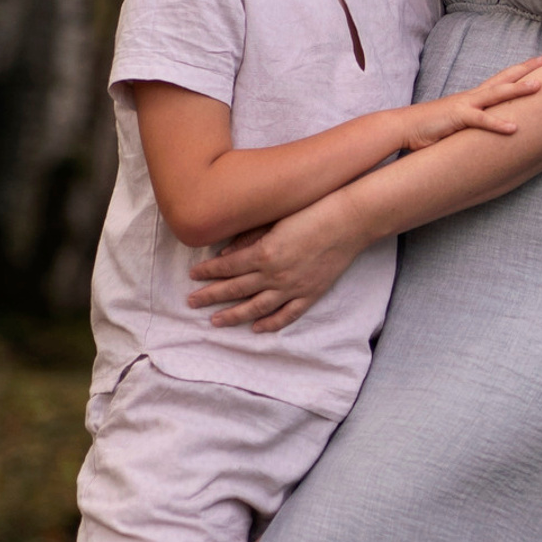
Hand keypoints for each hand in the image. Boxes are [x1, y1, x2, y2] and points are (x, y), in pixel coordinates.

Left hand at [186, 194, 366, 331]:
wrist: (349, 222)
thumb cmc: (312, 212)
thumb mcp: (275, 220)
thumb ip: (249, 238)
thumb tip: (225, 255)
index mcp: (264, 252)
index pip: (227, 267)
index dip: (208, 272)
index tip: (193, 276)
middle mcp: (275, 274)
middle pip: (235, 289)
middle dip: (211, 296)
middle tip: (191, 302)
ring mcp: (293, 287)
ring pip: (257, 307)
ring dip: (233, 315)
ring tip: (215, 321)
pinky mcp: (311, 294)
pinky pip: (287, 315)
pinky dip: (271, 324)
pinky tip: (256, 329)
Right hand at [399, 56, 541, 150]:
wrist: (403, 127)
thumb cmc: (428, 128)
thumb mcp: (456, 124)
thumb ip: (472, 124)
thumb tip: (485, 130)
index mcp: (472, 97)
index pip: (499, 79)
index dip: (519, 71)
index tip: (538, 63)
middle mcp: (471, 96)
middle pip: (503, 78)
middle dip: (526, 69)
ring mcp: (465, 105)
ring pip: (497, 94)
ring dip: (519, 90)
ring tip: (540, 87)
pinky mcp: (457, 118)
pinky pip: (481, 120)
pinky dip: (498, 123)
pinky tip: (514, 128)